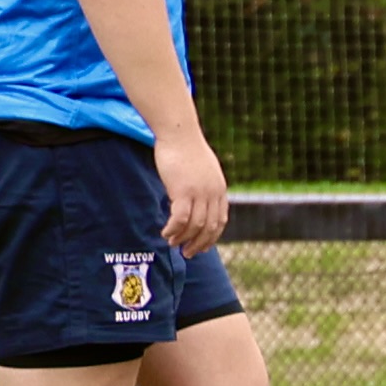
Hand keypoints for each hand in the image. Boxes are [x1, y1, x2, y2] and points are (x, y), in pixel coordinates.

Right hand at [154, 131, 227, 255]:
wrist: (179, 133)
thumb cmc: (186, 148)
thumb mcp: (203, 169)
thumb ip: (204, 185)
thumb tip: (197, 198)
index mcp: (220, 189)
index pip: (220, 220)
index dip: (211, 237)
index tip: (202, 247)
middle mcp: (213, 193)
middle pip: (209, 227)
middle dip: (198, 244)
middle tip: (187, 253)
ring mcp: (199, 192)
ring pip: (195, 226)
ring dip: (183, 238)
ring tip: (172, 243)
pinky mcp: (183, 191)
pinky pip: (180, 219)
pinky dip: (173, 229)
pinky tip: (165, 232)